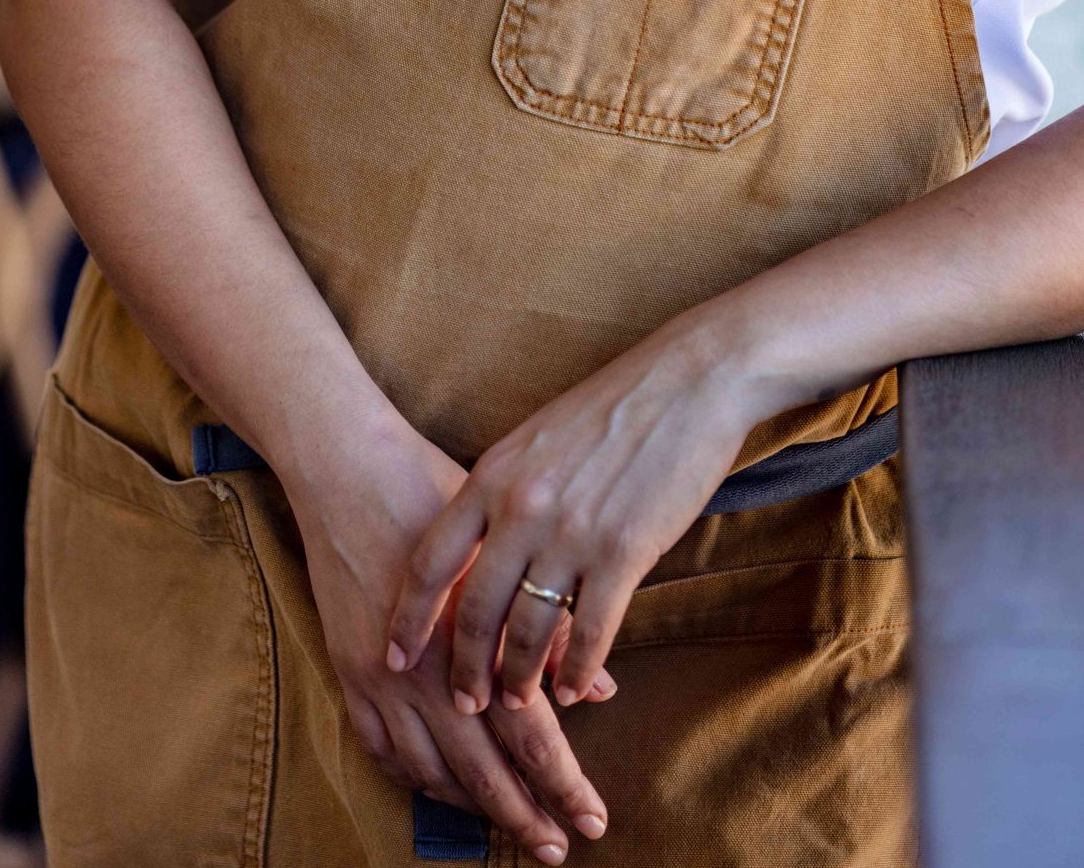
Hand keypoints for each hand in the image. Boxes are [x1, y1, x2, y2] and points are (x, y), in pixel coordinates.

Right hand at [286, 414, 616, 862]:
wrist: (344, 465)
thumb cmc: (431, 489)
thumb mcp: (504, 547)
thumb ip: (549, 624)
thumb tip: (601, 687)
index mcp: (473, 638)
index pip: (529, 735)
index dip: (563, 784)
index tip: (593, 819)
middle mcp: (424, 671)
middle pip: (484, 769)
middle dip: (526, 816)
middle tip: (559, 848)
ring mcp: (379, 677)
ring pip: (431, 770)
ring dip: (474, 805)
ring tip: (509, 823)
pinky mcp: (347, 669)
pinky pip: (381, 749)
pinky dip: (415, 777)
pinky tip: (441, 786)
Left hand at [384, 312, 756, 714]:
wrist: (688, 381)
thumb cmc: (613, 408)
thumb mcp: (536, 439)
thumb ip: (503, 491)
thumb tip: (480, 546)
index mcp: (493, 475)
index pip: (430, 560)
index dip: (408, 617)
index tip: (395, 655)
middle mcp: (522, 507)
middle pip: (474, 609)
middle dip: (465, 667)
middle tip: (464, 702)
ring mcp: (572, 531)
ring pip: (528, 631)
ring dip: (519, 678)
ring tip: (517, 701)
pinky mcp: (624, 551)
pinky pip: (589, 632)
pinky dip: (576, 670)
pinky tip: (573, 689)